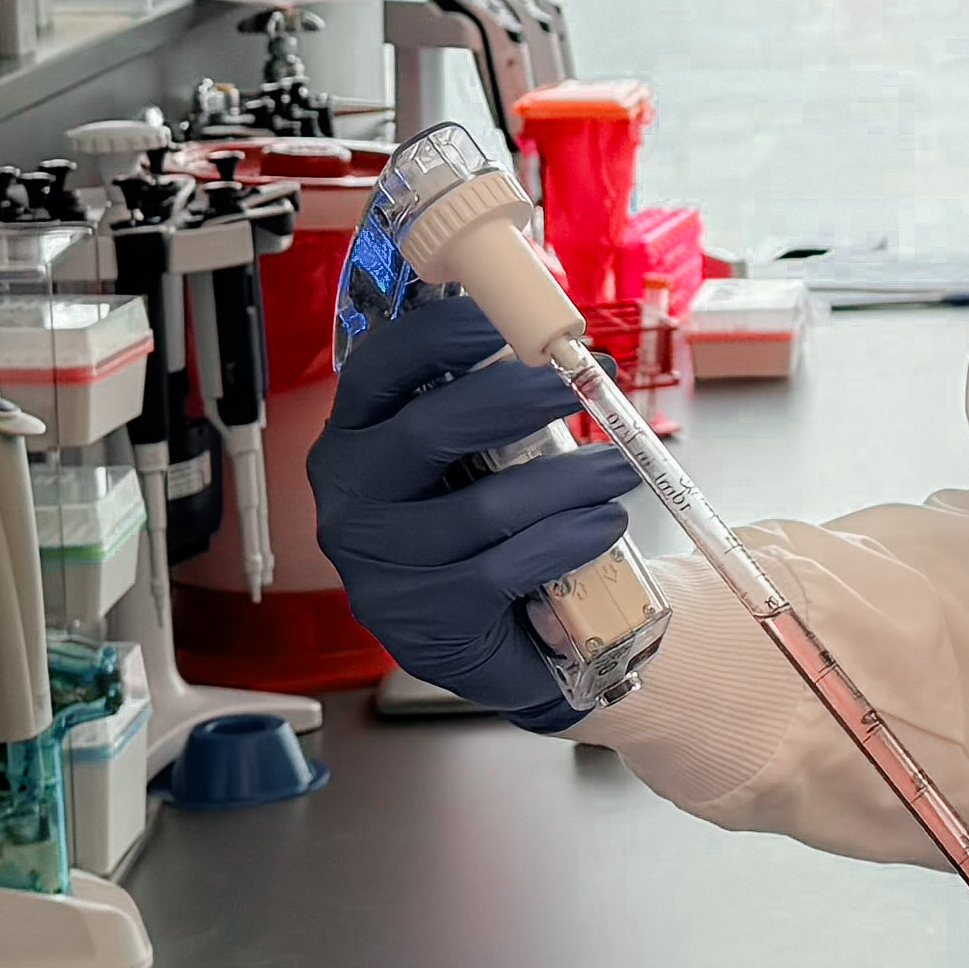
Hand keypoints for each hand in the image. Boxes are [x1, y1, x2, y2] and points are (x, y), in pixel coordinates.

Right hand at [301, 290, 637, 729]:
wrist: (484, 648)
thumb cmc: (475, 533)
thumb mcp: (461, 463)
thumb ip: (480, 407)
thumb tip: (549, 340)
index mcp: (353, 441)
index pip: (379, 370)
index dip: (438, 336)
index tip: (505, 320)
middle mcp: (349, 499)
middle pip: (430, 430)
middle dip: (520, 399)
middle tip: (585, 383)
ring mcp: (378, 565)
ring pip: (484, 506)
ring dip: (569, 478)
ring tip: (619, 467)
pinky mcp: (422, 619)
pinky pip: (507, 568)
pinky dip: (568, 539)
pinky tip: (603, 525)